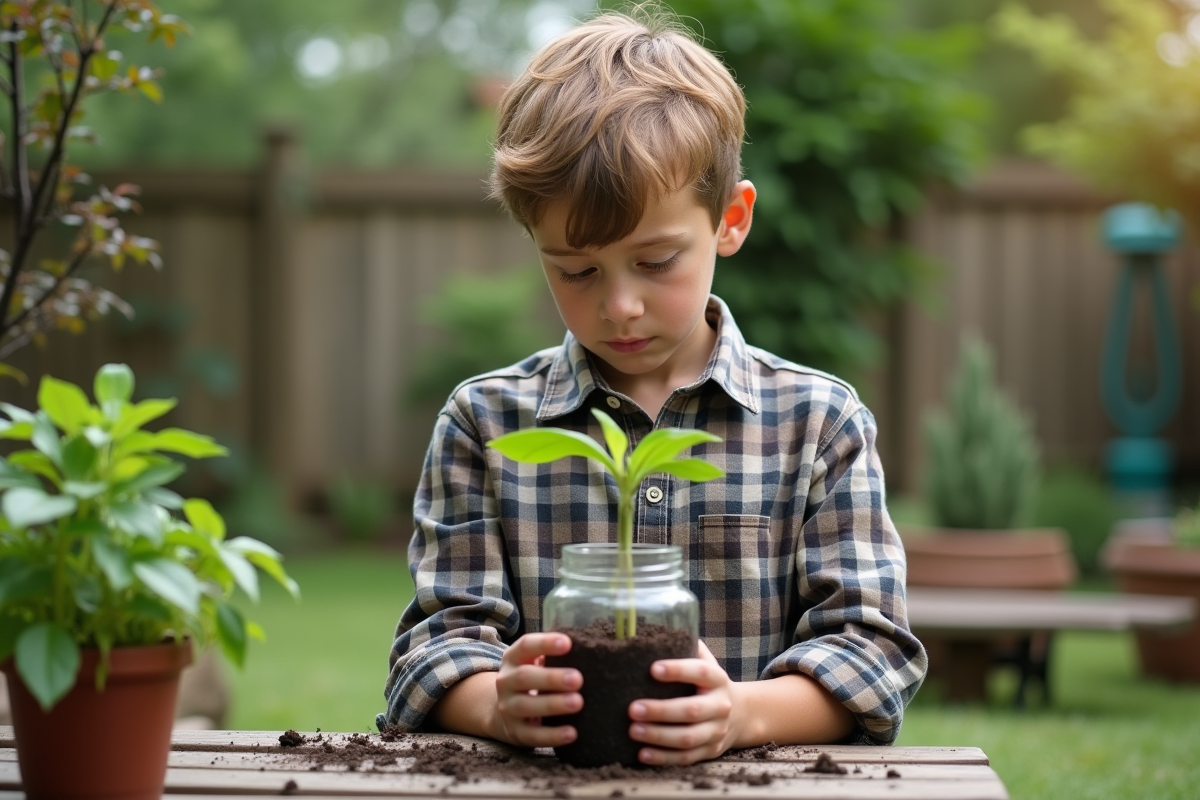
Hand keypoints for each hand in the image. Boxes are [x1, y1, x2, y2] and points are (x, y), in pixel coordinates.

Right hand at [491, 632, 582, 747]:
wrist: (502, 711)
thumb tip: (590, 653)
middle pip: (524, 677)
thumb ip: (555, 656)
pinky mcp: (515, 732)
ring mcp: (508, 708)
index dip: (545, 643)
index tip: (568, 644)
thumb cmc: (532, 679)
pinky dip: (553, 735)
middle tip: (578, 679)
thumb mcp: (534, 662)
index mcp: (513, 658)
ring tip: (578, 702)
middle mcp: (506, 681)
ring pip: (526, 706)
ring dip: (553, 704)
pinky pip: (533, 735)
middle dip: (552, 678)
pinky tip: (572, 733)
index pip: (525, 646)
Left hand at [628, 640, 743, 765]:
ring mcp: (716, 731)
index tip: (653, 668)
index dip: (678, 670)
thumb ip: (685, 646)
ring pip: (688, 738)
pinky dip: (663, 758)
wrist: (741, 714)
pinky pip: (686, 758)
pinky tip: (642, 754)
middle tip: (632, 708)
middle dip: (660, 711)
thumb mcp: (705, 662)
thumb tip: (650, 628)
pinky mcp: (709, 751)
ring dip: (659, 736)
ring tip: (633, 731)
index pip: (700, 672)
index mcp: (717, 679)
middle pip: (691, 710)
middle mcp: (720, 706)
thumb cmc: (707, 683)